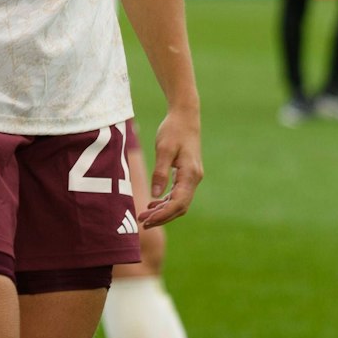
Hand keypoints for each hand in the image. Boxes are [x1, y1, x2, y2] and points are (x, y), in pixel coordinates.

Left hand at [143, 107, 203, 227]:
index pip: (178, 203)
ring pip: (179, 202)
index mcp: (190, 174)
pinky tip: (153, 203)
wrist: (185, 116)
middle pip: (180, 207)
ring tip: (144, 215)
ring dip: (163, 210)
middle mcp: (194, 179)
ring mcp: (192, 177)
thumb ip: (160, 172)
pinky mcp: (187, 174)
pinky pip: (178, 193)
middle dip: (162, 216)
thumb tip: (155, 195)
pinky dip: (166, 201)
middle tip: (142, 221)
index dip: (163, 214)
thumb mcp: (163, 149)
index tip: (147, 220)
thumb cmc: (173, 130)